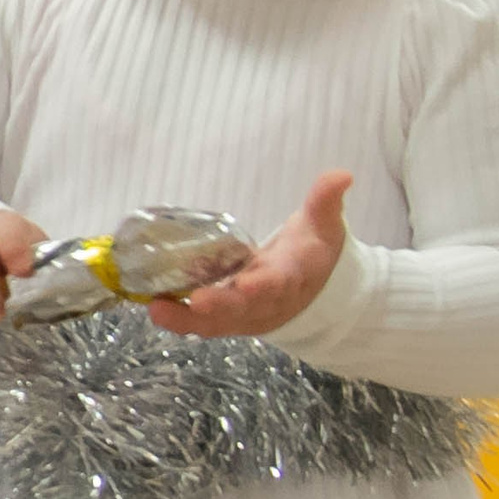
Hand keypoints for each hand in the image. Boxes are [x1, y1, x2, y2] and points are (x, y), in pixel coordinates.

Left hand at [148, 171, 354, 339]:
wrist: (316, 294)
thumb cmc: (314, 252)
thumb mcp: (325, 225)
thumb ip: (326, 200)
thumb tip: (342, 175)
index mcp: (293, 278)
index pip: (280, 284)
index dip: (264, 286)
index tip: (247, 284)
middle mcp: (269, 303)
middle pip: (244, 309)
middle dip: (220, 306)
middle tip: (195, 301)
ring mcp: (247, 316)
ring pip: (219, 323)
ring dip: (189, 319)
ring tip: (159, 309)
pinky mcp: (229, 320)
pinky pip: (204, 324)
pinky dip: (180, 320)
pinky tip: (155, 308)